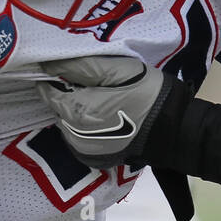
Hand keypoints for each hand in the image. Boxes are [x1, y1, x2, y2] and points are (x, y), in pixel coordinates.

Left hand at [37, 56, 178, 168]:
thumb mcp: (115, 70)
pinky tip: (106, 116)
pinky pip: (79, 135)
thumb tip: (47, 64)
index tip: (73, 68)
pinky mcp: (94, 157)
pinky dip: (85, 125)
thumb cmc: (146, 94)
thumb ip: (79, 66)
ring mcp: (83, 149)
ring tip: (103, 98)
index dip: (55, 76)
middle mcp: (73, 135)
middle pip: (58, 106)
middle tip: (95, 82)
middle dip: (69, 92)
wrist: (173, 129)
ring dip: (77, 108)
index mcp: (76, 111)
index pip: (47, 90)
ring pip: (67, 121)